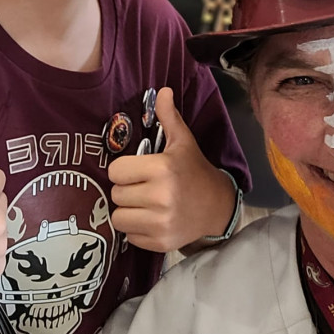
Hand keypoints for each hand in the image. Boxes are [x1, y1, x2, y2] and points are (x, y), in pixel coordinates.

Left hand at [107, 88, 235, 252]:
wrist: (218, 207)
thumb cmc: (194, 170)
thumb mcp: (182, 141)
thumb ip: (168, 117)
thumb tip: (163, 90)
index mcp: (162, 168)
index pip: (115, 171)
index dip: (123, 170)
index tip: (136, 170)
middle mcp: (161, 197)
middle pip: (116, 194)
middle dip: (126, 190)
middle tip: (142, 187)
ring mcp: (161, 223)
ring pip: (118, 218)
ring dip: (128, 212)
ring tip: (144, 205)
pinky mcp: (161, 243)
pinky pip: (129, 237)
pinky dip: (136, 230)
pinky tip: (152, 220)